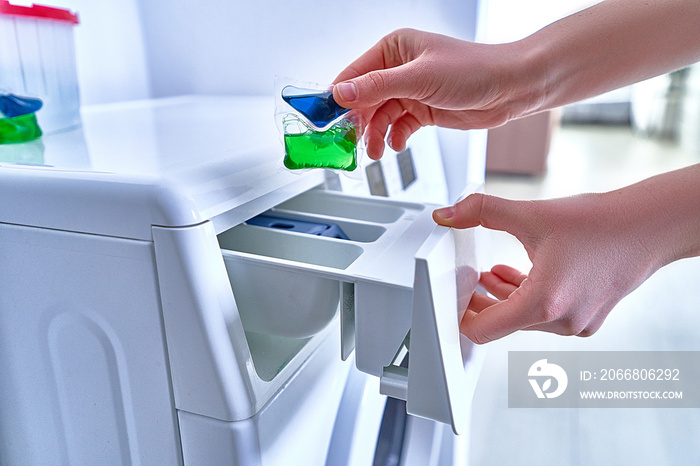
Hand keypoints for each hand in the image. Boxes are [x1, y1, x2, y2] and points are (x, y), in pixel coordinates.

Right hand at [332, 29, 533, 158]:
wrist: (512, 89)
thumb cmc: (475, 70)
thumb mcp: (419, 78)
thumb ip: (377, 87)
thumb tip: (341, 92)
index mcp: (394, 49)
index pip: (353, 75)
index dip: (336, 99)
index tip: (322, 121)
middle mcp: (399, 69)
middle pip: (363, 100)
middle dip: (356, 123)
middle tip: (348, 145)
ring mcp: (411, 90)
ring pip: (380, 117)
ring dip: (374, 135)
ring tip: (375, 151)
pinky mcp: (423, 109)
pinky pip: (398, 126)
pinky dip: (394, 138)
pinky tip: (395, 145)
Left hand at [433, 191, 667, 343]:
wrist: (649, 226)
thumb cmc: (599, 223)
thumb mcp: (530, 214)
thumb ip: (481, 211)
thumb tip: (447, 214)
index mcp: (542, 304)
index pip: (483, 330)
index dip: (462, 315)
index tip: (452, 300)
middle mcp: (560, 322)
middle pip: (502, 324)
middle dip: (480, 302)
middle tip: (465, 283)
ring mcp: (576, 325)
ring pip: (524, 319)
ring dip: (503, 297)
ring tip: (488, 275)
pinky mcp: (588, 320)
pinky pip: (546, 317)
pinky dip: (527, 298)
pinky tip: (516, 275)